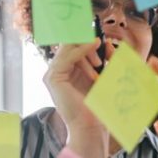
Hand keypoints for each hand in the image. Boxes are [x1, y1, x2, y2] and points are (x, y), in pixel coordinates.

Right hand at [44, 40, 115, 157]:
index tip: (99, 30)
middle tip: (101, 40)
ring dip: (87, 48)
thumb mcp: (102, 77)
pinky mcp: (53, 78)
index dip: (85, 36)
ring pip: (68, 48)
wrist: (91, 127)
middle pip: (69, 44)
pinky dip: (82, 49)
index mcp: (68, 71)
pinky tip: (94, 44)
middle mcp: (58, 72)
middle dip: (86, 41)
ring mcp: (53, 75)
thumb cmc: (98, 106)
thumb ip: (102, 60)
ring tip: (100, 55)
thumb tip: (105, 42)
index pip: (74, 46)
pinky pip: (68, 56)